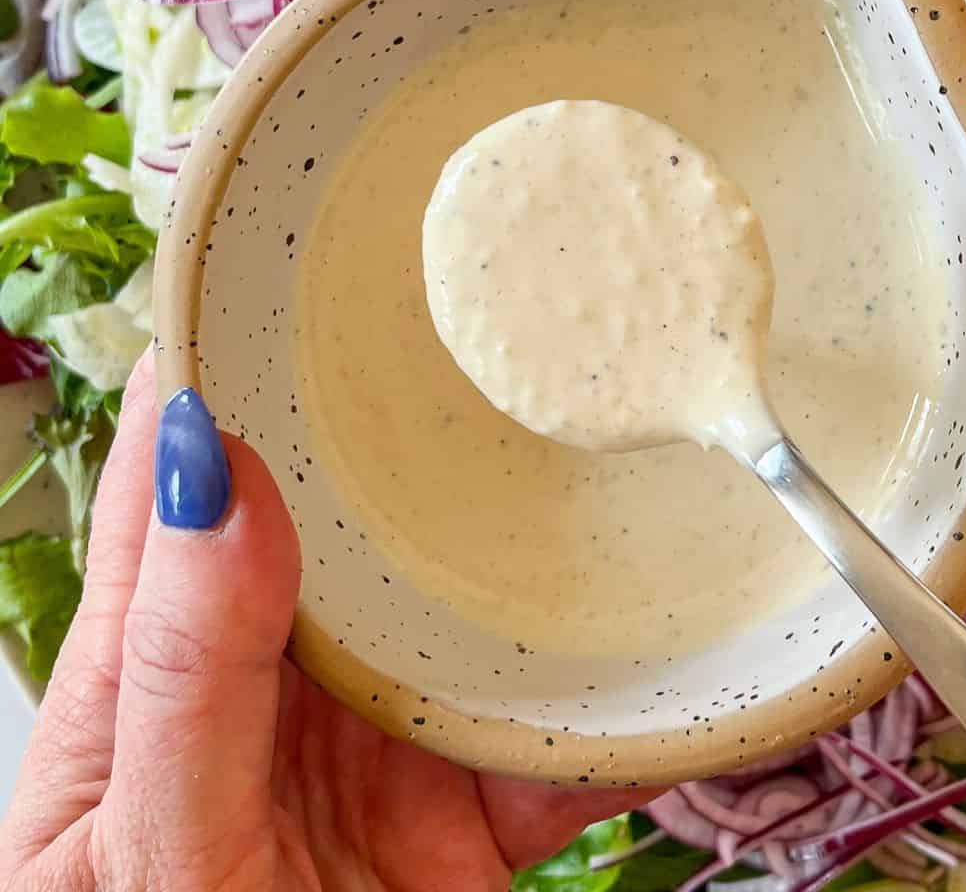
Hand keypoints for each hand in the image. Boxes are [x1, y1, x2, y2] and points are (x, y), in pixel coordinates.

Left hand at [0, 353, 651, 890]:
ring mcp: (388, 726)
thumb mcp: (152, 843)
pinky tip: (698, 642)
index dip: (236, 346)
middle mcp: (285, 662)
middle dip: (415, 415)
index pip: (191, 456)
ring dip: (541, 538)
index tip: (306, 247)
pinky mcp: (472, 804)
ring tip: (614, 437)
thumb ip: (187, 666)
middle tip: (499, 312)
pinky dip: (639, 698)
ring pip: (475, 597)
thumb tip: (214, 468)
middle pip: (357, 503)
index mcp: (168, 648)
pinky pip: (568, 730)